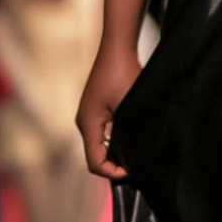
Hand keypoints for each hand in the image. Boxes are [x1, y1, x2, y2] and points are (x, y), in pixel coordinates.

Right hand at [77, 39, 141, 179]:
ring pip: (98, 147)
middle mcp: (84, 122)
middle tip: (136, 168)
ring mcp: (88, 116)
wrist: (117, 48)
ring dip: (115, 154)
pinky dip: (114, 144)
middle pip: (95, 156)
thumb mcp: (129, 106)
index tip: (132, 172)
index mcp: (88, 123)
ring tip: (135, 157)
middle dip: (114, 165)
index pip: (94, 161)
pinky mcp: (95, 111)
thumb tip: (135, 155)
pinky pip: (101, 135)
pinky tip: (130, 142)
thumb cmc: (124, 73)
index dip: (112, 172)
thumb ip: (128, 133)